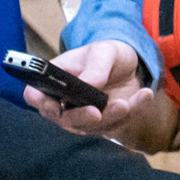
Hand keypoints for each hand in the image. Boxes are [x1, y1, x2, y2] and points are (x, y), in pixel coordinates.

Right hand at [28, 40, 156, 135]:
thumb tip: (89, 84)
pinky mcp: (106, 123)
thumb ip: (95, 67)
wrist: (127, 65)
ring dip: (111, 117)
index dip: (41, 103)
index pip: (35, 96)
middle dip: (81, 118)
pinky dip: (132, 112)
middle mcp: (64, 103)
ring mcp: (84, 116)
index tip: (56, 106)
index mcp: (52, 82)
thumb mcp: (102, 52)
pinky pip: (117, 124)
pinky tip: (144, 95)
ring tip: (128, 102)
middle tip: (96, 112)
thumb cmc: (105, 55)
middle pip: (63, 119)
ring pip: (91, 127)